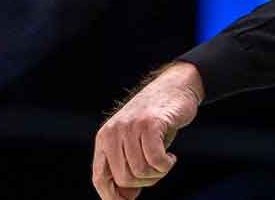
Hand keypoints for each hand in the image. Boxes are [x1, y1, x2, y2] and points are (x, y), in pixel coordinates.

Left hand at [92, 63, 202, 198]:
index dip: (112, 197)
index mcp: (104, 138)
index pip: (100, 179)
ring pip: (141, 171)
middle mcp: (113, 132)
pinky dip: (166, 165)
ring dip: (158, 173)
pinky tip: (172, 157)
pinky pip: (155, 160)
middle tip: (158, 170)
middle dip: (145, 183)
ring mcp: (130, 127)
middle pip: (124, 179)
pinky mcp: (150, 124)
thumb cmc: (155, 121)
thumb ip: (127, 167)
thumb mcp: (135, 144)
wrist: (174, 87)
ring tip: (165, 160)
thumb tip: (123, 199)